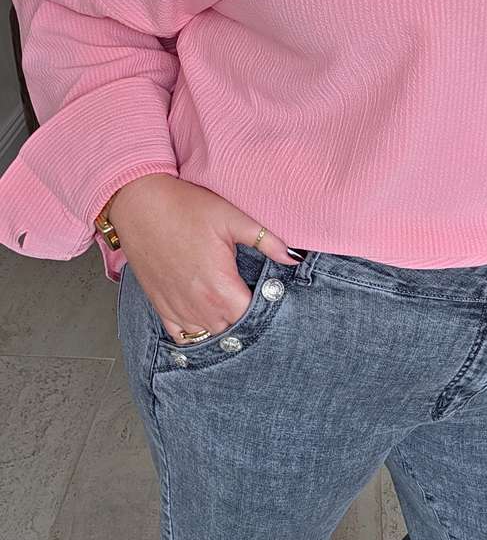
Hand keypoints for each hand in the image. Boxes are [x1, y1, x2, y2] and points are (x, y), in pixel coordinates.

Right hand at [108, 174, 300, 343]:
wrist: (139, 204)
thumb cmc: (185, 208)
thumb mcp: (232, 218)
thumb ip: (267, 241)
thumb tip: (294, 258)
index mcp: (220, 287)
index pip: (252, 318)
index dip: (264, 309)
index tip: (267, 295)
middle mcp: (199, 305)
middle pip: (233, 330)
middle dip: (244, 318)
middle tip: (249, 298)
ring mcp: (178, 308)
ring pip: (209, 335)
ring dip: (222, 326)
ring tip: (229, 307)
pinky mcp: (160, 305)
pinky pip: (182, 335)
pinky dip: (196, 331)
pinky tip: (205, 316)